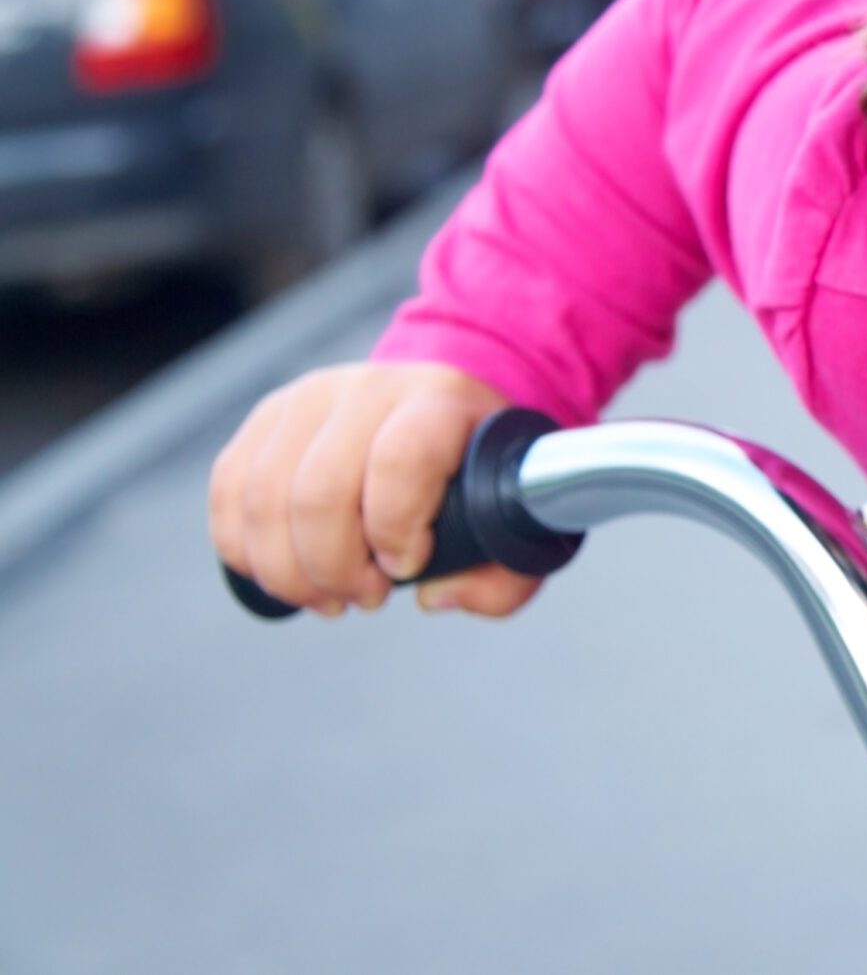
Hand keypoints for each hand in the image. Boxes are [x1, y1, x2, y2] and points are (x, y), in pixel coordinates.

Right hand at [207, 362, 544, 617]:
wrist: (447, 402)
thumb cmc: (481, 470)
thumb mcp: (518, 518)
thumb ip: (503, 576)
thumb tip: (433, 596)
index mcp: (440, 401)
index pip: (399, 460)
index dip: (395, 530)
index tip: (408, 568)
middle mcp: (370, 388)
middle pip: (318, 492)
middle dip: (333, 569)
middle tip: (363, 598)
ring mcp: (310, 398)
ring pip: (264, 497)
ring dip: (286, 570)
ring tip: (325, 595)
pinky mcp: (268, 418)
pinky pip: (230, 489)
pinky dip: (243, 548)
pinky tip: (279, 573)